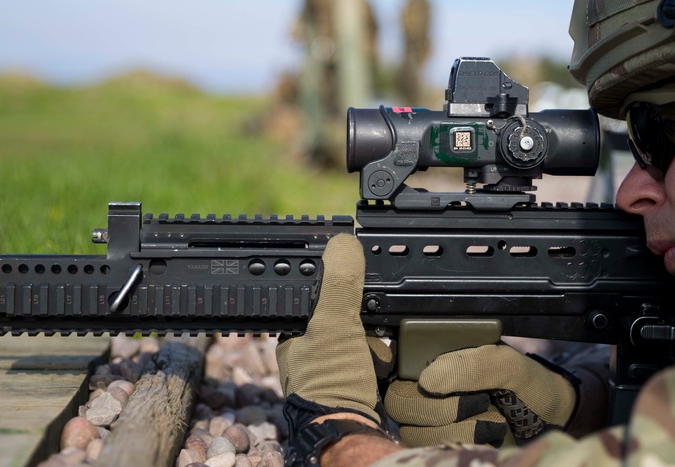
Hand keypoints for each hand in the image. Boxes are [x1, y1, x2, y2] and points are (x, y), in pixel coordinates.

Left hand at [276, 234, 380, 429]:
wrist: (352, 431)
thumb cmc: (330, 384)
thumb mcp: (334, 323)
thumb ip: (338, 283)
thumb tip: (343, 242)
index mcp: (293, 330)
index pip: (317, 289)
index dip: (338, 284)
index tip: (356, 289)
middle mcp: (307, 346)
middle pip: (345, 309)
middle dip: (362, 318)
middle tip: (362, 332)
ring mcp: (330, 363)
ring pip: (363, 330)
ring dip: (374, 338)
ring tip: (370, 352)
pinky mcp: (353, 378)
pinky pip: (373, 353)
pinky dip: (381, 355)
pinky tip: (380, 363)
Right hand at [385, 343, 578, 446]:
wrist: (549, 418)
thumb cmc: (527, 384)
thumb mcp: (509, 365)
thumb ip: (473, 365)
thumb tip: (428, 381)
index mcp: (439, 359)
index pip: (396, 363)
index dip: (401, 372)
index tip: (432, 383)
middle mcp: (429, 388)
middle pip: (399, 402)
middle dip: (440, 408)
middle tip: (479, 402)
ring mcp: (433, 421)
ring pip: (412, 432)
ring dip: (456, 431)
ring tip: (490, 423)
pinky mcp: (442, 445)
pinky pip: (428, 451)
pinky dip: (460, 446)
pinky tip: (486, 440)